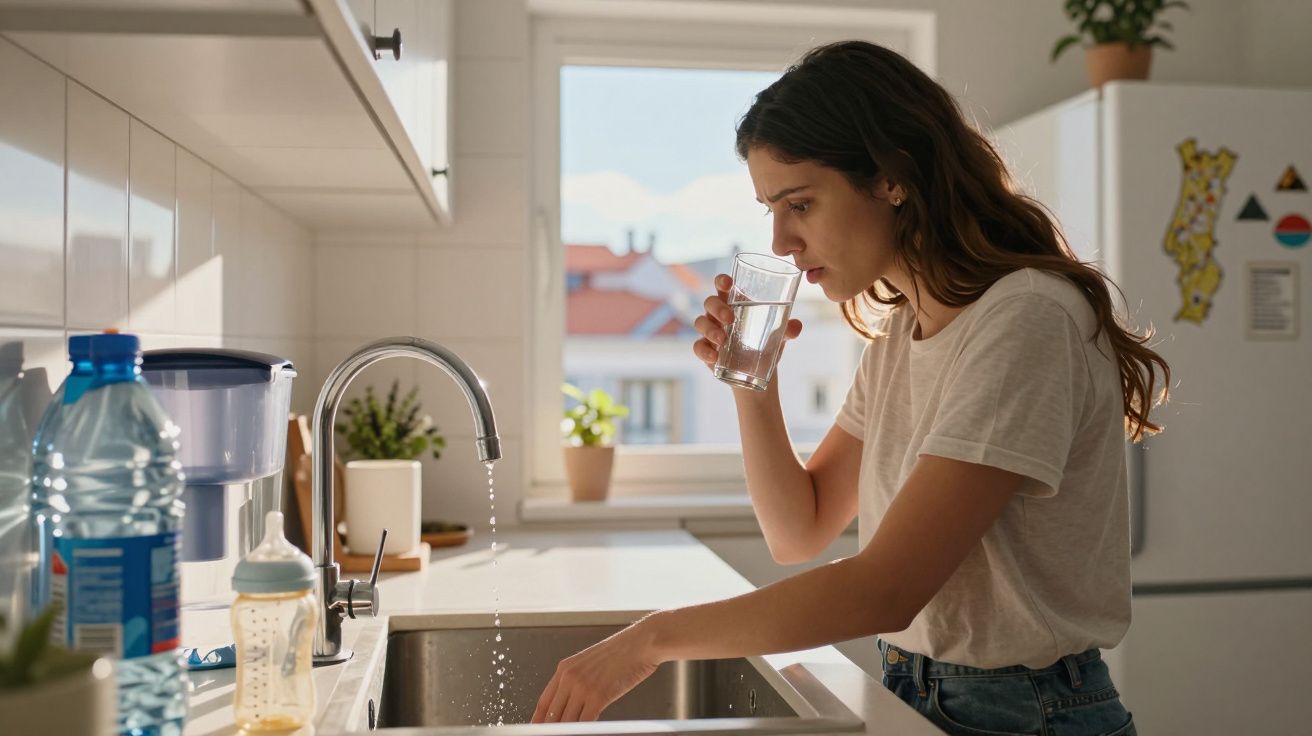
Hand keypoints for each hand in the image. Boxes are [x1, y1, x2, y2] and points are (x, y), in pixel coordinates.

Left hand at [531, 620, 661, 722]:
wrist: (641, 643)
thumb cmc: (622, 652)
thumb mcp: (590, 663)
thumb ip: (577, 681)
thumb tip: (570, 703)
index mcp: (565, 668)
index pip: (543, 702)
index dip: (538, 720)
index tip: (536, 729)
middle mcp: (570, 677)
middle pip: (552, 714)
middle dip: (551, 729)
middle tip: (552, 735)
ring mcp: (583, 687)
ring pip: (567, 721)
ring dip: (567, 730)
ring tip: (570, 734)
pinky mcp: (599, 696)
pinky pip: (585, 721)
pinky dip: (584, 729)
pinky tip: (585, 730)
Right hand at [692, 274, 802, 368]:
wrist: (759, 374)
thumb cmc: (766, 345)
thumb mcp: (779, 336)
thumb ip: (787, 329)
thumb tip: (796, 326)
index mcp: (735, 304)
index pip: (723, 286)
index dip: (721, 281)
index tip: (728, 283)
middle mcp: (718, 315)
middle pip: (710, 302)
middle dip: (717, 308)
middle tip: (730, 318)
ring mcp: (710, 332)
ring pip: (700, 322)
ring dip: (709, 329)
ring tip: (723, 340)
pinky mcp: (706, 351)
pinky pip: (698, 347)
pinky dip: (704, 351)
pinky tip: (715, 357)